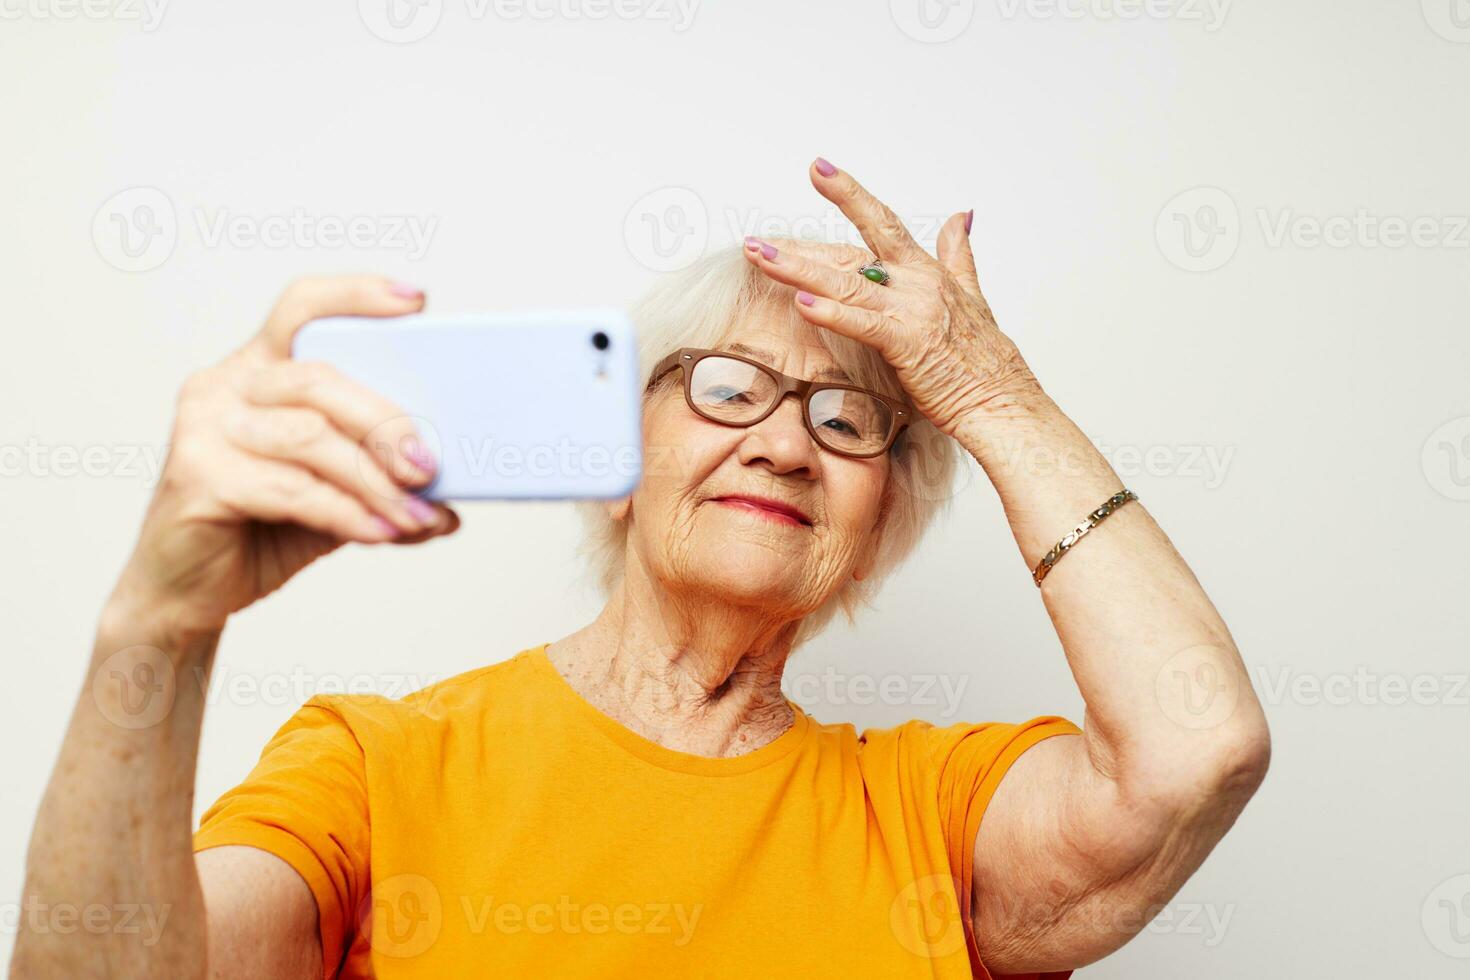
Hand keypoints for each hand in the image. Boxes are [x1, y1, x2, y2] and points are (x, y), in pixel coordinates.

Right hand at [113, 277, 458, 639]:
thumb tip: (449, 503)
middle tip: (428, 467)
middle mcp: (224, 385)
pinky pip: (292, 490)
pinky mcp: (197, 477)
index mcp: (259, 371)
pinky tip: (381, 533)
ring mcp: (204, 427)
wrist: (185, 591)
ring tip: (416, 516)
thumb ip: (381, 486)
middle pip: (321, 380)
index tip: (416, 302)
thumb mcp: (333, 498)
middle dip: (386, 423)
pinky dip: (347, 513)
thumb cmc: (258, 530)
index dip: (356, 296)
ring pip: (310, 437)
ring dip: (375, 482)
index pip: (303, 309)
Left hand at [742, 159, 1048, 438]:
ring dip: (798, 270)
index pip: (882, 224)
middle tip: (758, 235)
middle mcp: (919, 284)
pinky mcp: (909, 345)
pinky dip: (832, 313)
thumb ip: (959, 254)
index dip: (849, 194)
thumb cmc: (984, 362)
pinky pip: (862, 324)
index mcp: (928, 272)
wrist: (1006, 403)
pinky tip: (801, 303)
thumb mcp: (973, 296)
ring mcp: (914, 312)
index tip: (819, 169)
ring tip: (759, 257)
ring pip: (846, 283)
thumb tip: (962, 214)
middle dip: (801, 244)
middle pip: (852, 250)